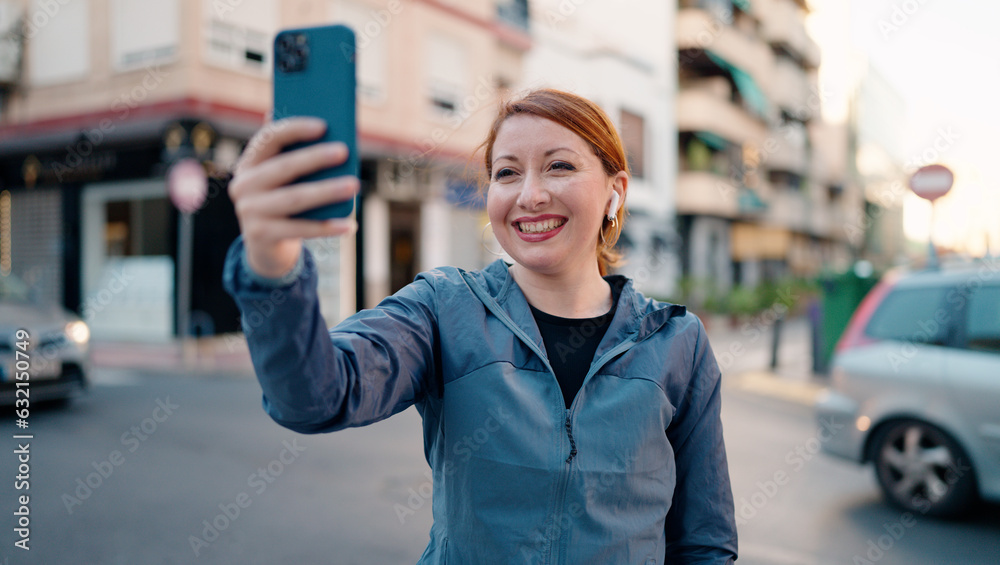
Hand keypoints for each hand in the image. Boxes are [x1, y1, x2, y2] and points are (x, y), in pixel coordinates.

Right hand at [229, 117, 359, 278]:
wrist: (266, 246)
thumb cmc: (284, 201)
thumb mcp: (284, 179)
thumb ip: (297, 156)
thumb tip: (327, 131)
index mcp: (249, 163)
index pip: (269, 138)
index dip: (294, 129)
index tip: (323, 125)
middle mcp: (244, 185)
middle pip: (284, 167)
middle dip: (315, 158)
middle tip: (344, 151)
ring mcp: (249, 211)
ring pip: (295, 198)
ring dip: (327, 191)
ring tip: (353, 185)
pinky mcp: (261, 235)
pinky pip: (301, 229)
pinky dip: (327, 227)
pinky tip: (350, 224)